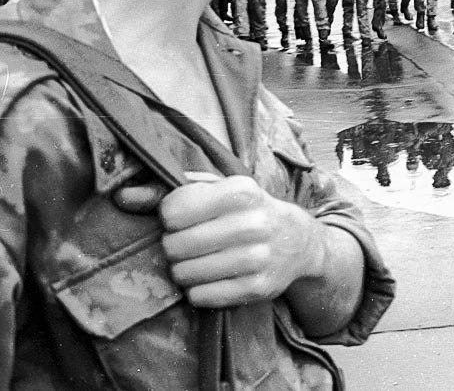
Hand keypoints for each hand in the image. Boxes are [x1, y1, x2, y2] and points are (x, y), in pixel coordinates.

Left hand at [159, 174, 324, 307]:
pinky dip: (198, 290)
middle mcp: (252, 223)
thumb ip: (167, 191)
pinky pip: (201, 297)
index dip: (169, 217)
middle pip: (175, 245)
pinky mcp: (257, 288)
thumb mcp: (216, 191)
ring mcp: (257, 258)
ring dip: (184, 270)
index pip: (174, 210)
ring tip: (198, 261)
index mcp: (241, 191)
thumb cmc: (245, 211)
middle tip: (187, 244)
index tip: (182, 219)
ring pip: (185, 274)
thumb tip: (121, 197)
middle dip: (173, 246)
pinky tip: (211, 278)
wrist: (297, 241)